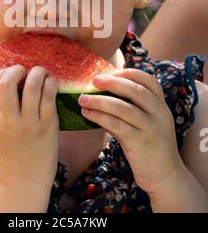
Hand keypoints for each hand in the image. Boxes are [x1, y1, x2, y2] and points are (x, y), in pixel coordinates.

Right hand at [0, 65, 59, 189]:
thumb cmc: (16, 151)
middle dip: (17, 69)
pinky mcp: (48, 124)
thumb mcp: (2, 128)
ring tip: (43, 74)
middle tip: (27, 71)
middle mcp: (11, 118)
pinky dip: (51, 83)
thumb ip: (5, 108)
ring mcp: (29, 122)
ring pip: (32, 86)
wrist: (26, 179)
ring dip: (38, 72)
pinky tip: (52, 83)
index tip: (13, 73)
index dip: (2, 72)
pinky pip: (49, 96)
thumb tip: (14, 81)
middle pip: (7, 82)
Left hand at [78, 68, 184, 195]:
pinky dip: (99, 117)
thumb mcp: (146, 122)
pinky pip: (116, 125)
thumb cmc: (149, 144)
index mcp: (161, 105)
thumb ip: (131, 107)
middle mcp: (159, 113)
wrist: (165, 175)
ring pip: (123, 107)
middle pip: (135, 90)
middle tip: (94, 80)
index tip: (111, 71)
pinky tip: (87, 114)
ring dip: (99, 101)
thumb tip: (102, 91)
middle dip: (112, 82)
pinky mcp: (140, 142)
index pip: (149, 80)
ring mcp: (151, 128)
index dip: (129, 73)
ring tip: (82, 99)